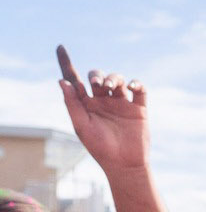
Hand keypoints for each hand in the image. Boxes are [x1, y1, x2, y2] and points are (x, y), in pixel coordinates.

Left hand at [57, 48, 152, 175]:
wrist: (124, 164)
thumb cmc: (100, 148)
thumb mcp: (81, 126)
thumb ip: (72, 103)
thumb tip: (61, 81)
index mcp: (86, 104)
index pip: (74, 79)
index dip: (66, 63)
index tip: (60, 47)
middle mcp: (103, 101)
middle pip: (98, 76)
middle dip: (97, 75)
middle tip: (97, 85)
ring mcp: (121, 103)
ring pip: (117, 79)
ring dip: (113, 78)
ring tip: (110, 88)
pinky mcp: (138, 108)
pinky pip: (139, 89)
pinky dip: (136, 83)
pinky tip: (131, 86)